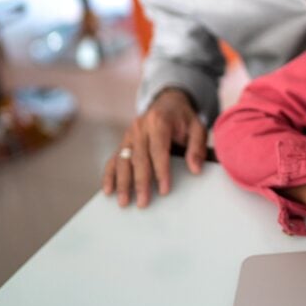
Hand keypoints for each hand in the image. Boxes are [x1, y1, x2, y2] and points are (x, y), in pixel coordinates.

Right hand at [101, 88, 205, 207]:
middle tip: (143, 203)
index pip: (158, 150)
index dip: (161, 171)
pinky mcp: (123, 141)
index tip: (164, 190)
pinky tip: (108, 190)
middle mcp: (140, 127)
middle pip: (138, 158)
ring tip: (124, 202)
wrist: (168, 103)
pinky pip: (114, 159)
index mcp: (159, 121)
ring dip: (122, 183)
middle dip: (140, 182)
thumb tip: (195, 169)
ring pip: (122, 160)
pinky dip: (109, 175)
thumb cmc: (183, 118)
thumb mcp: (197, 127)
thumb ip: (197, 147)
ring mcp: (129, 134)